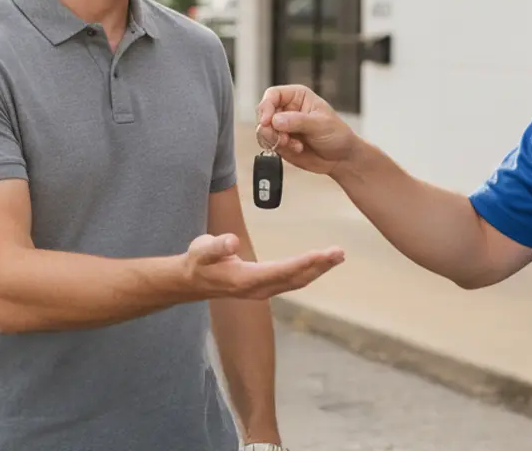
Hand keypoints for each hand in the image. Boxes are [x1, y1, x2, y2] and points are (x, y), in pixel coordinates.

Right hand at [183, 233, 342, 299]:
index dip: (303, 263)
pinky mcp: (266, 286)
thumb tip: (231, 241)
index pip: (281, 271)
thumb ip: (216, 246)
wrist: (192, 282)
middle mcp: (259, 289)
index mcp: (246, 280)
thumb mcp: (201, 250)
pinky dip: (310, 271)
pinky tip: (321, 263)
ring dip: (319, 269)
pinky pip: (293, 280)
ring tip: (337, 256)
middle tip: (339, 253)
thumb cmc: (197, 262)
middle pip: (296, 279)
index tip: (322, 254)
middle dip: (319, 266)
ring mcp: (264, 290)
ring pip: (298, 281)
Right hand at [255, 85, 361, 175]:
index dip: (267, 106)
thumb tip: (276, 120)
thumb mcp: (320, 124)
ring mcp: (282, 127)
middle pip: (263, 113)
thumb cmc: (337, 134)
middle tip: (283, 138)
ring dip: (274, 139)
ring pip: (263, 130)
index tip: (267, 121)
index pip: (273, 95)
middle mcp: (286, 109)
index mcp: (297, 96)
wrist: (341, 157)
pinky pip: (268, 144)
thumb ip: (298, 121)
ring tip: (292, 144)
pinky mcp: (280, 142)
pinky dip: (278, 148)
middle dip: (269, 127)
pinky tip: (295, 149)